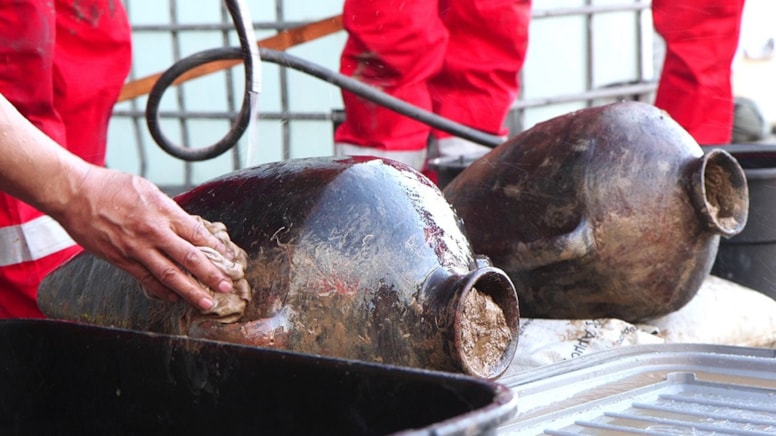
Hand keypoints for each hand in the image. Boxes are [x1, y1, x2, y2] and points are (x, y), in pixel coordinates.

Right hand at [51, 166, 233, 309]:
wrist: (75, 193)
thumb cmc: (110, 186)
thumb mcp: (147, 189)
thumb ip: (167, 209)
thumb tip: (185, 224)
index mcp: (163, 211)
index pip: (197, 233)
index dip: (215, 248)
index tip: (228, 258)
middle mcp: (153, 231)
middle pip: (189, 257)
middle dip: (211, 275)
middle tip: (226, 287)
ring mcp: (137, 248)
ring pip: (169, 274)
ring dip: (191, 291)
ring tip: (206, 302)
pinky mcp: (121, 259)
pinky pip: (146, 279)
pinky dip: (162, 291)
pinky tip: (174, 298)